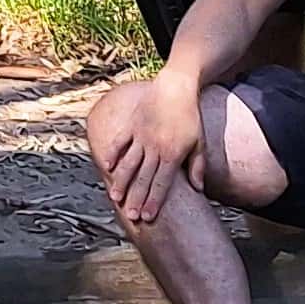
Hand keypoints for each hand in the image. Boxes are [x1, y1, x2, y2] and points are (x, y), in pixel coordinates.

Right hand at [99, 73, 208, 230]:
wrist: (176, 86)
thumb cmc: (190, 116)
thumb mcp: (199, 142)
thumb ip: (196, 166)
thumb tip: (198, 189)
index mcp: (172, 153)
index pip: (162, 183)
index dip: (154, 201)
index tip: (147, 216)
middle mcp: (154, 146)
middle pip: (144, 177)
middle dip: (136, 198)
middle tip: (129, 215)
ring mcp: (141, 135)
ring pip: (129, 163)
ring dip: (121, 181)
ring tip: (114, 197)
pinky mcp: (132, 124)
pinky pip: (120, 141)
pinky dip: (112, 153)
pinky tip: (106, 167)